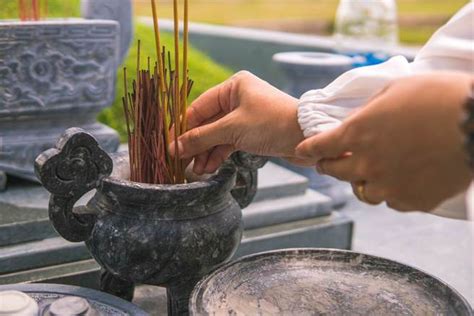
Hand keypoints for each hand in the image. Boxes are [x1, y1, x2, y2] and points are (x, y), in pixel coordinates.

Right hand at [171, 71, 304, 174]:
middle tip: (180, 162)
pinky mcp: (251, 132)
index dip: (182, 128)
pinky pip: (228, 142)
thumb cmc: (272, 124)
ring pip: (217, 135)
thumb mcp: (233, 129)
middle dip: (195, 144)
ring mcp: (244, 116)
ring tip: (195, 170)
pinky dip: (219, 154)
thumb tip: (175, 148)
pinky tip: (208, 167)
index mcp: (233, 86)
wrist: (307, 137)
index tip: (169, 145)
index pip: (199, 107)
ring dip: (205, 152)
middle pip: (206, 123)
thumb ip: (202, 138)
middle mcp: (238, 98)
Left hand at [295, 73, 472, 211]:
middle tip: (328, 164)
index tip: (301, 151)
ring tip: (370, 174)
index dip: (308, 149)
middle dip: (328, 167)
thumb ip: (367, 111)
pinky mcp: (413, 201)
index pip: (319, 147)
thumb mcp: (393, 91)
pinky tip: (400, 181)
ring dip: (362, 182)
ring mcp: (389, 186)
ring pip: (364, 192)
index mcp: (357, 134)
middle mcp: (367, 164)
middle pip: (335, 173)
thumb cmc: (438, 97)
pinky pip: (392, 202)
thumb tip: (357, 123)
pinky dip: (391, 192)